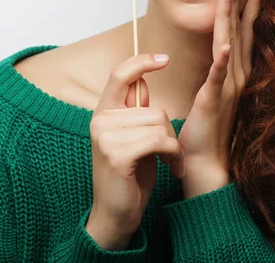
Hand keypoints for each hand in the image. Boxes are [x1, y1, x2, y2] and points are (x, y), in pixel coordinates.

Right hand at [87, 54, 184, 240]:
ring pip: (160, 124)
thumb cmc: (130, 176)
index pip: (119, 75)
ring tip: (171, 162)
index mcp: (103, 113)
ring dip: (173, 146)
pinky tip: (172, 168)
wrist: (116, 215)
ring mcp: (106, 137)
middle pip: (154, 109)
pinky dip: (173, 154)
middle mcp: (100, 121)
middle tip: (171, 152)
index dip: (141, 62)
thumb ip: (135, 111)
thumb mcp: (133, 137)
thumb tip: (143, 80)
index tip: (164, 59)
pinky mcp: (117, 154)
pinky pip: (159, 141)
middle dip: (170, 131)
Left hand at [176, 0, 259, 193]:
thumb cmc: (212, 124)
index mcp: (237, 68)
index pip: (243, 27)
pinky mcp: (215, 99)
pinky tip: (227, 45)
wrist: (208, 159)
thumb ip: (224, 66)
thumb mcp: (219, 88)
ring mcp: (228, 85)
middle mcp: (238, 72)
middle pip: (239, 27)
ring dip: (231, 14)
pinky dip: (224, 60)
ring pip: (230, 41)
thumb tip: (225, 45)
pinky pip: (219, 76)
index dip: (246, 1)